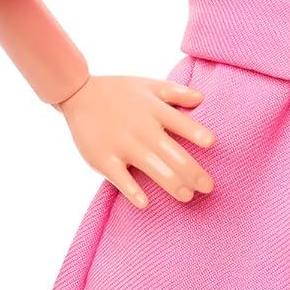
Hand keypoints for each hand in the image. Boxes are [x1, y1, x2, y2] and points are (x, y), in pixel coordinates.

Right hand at [55, 74, 214, 208]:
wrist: (78, 93)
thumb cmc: (119, 91)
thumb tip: (202, 99)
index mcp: (153, 110)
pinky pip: (119, 178)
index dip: (195, 132)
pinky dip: (131, 190)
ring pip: (150, 166)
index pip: (178, 121)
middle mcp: (140, 128)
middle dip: (191, 170)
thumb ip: (176, 93)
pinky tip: (145, 203)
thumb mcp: (148, 85)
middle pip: (169, 151)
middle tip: (208, 187)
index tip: (211, 143)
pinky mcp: (103, 158)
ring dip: (170, 183)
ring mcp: (121, 144)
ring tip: (187, 196)